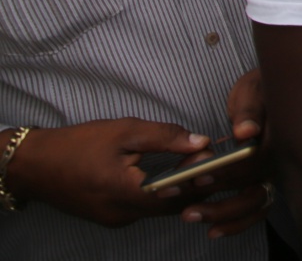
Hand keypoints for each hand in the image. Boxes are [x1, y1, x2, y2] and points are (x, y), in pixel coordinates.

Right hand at [5, 119, 208, 226]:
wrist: (35, 166)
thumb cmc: (78, 144)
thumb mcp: (124, 131)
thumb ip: (165, 137)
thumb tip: (202, 142)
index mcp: (123, 192)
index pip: (175, 194)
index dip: (198, 179)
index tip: (216, 161)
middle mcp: (120, 213)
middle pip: (171, 205)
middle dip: (193, 185)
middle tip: (209, 161)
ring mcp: (115, 219)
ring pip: (159, 210)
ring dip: (178, 191)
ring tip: (193, 164)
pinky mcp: (111, 218)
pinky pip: (144, 209)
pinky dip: (160, 195)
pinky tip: (169, 176)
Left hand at [168, 69, 270, 238]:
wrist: (273, 95)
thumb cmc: (260, 90)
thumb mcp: (251, 92)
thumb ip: (249, 112)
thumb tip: (246, 133)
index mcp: (278, 139)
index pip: (253, 162)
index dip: (227, 172)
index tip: (197, 177)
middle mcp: (280, 161)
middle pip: (252, 189)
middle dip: (216, 200)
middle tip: (181, 202)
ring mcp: (273, 174)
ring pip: (254, 204)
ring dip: (222, 214)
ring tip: (189, 215)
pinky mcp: (264, 182)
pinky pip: (255, 211)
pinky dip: (235, 224)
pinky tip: (211, 231)